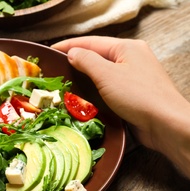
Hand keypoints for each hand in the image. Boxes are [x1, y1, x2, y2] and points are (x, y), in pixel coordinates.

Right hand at [52, 36, 189, 176]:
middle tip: (55, 68)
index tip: (50, 51)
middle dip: (76, 62)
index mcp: (127, 48)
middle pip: (97, 56)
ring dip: (84, 77)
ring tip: (64, 82)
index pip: (91, 42)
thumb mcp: (107, 75)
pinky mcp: (132, 94)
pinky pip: (108, 87)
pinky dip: (94, 90)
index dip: (69, 45)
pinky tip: (82, 96)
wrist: (165, 124)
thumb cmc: (138, 96)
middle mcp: (131, 59)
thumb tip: (72, 53)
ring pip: (102, 73)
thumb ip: (87, 61)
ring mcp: (133, 77)